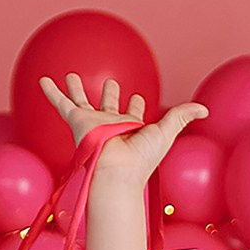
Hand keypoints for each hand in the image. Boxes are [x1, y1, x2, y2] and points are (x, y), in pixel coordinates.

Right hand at [38, 71, 207, 186]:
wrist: (117, 173)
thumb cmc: (141, 158)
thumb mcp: (166, 131)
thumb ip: (182, 117)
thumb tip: (205, 110)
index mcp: (130, 129)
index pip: (132, 114)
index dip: (135, 105)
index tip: (136, 98)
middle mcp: (110, 126)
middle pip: (109, 106)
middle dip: (110, 95)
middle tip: (110, 85)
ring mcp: (92, 124)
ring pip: (82, 101)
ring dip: (77, 89)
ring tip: (71, 76)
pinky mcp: (77, 121)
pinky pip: (61, 103)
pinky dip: (51, 92)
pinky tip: (44, 80)